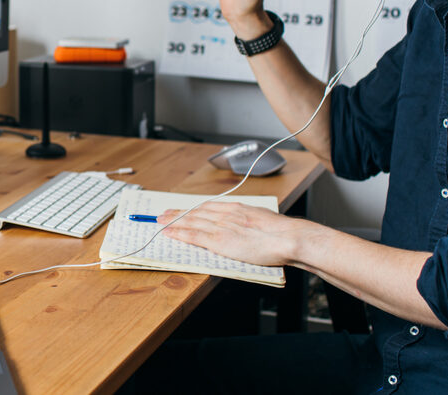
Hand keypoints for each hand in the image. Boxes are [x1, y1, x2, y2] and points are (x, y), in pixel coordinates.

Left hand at [159, 201, 307, 267]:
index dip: (193, 209)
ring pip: (191, 221)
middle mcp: (226, 214)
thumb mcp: (263, 219)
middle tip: (163, 214)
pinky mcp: (219, 240)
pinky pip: (193, 235)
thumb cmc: (281, 233)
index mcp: (237, 208)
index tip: (183, 209)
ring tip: (160, 221)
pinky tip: (168, 232)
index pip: (208, 207)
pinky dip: (179, 233)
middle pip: (196, 212)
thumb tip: (246, 225)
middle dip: (178, 213)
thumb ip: (250, 220)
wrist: (287, 238)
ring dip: (173, 221)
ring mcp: (221, 226)